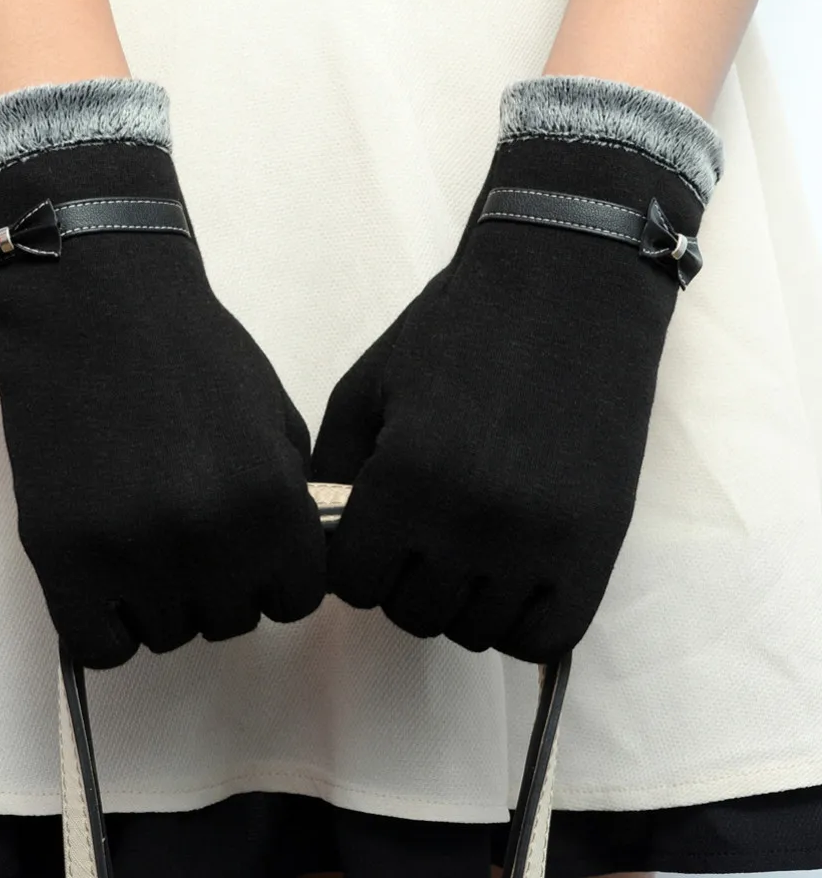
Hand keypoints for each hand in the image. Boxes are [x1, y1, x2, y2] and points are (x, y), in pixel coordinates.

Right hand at [0, 79, 325, 667]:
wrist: (96, 307)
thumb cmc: (196, 355)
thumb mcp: (276, 421)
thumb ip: (290, 502)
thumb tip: (291, 564)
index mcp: (273, 504)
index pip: (296, 600)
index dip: (275, 577)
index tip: (253, 553)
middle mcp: (211, 541)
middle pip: (233, 620)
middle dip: (220, 584)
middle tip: (189, 530)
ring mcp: (134, 555)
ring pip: (168, 634)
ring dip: (162, 598)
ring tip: (142, 533)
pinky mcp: (62, 559)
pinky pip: (101, 645)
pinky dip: (107, 620)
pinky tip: (106, 570)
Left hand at [312, 75, 721, 662]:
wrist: (568, 289)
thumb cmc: (455, 333)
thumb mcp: (366, 389)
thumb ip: (334, 476)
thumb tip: (325, 548)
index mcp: (404, 480)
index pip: (354, 585)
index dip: (357, 561)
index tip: (375, 531)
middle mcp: (471, 523)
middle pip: (413, 614)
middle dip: (406, 579)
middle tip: (423, 533)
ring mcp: (540, 541)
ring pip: (476, 631)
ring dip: (462, 599)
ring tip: (469, 545)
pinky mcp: (599, 545)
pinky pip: (547, 635)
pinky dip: (521, 618)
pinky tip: (512, 571)